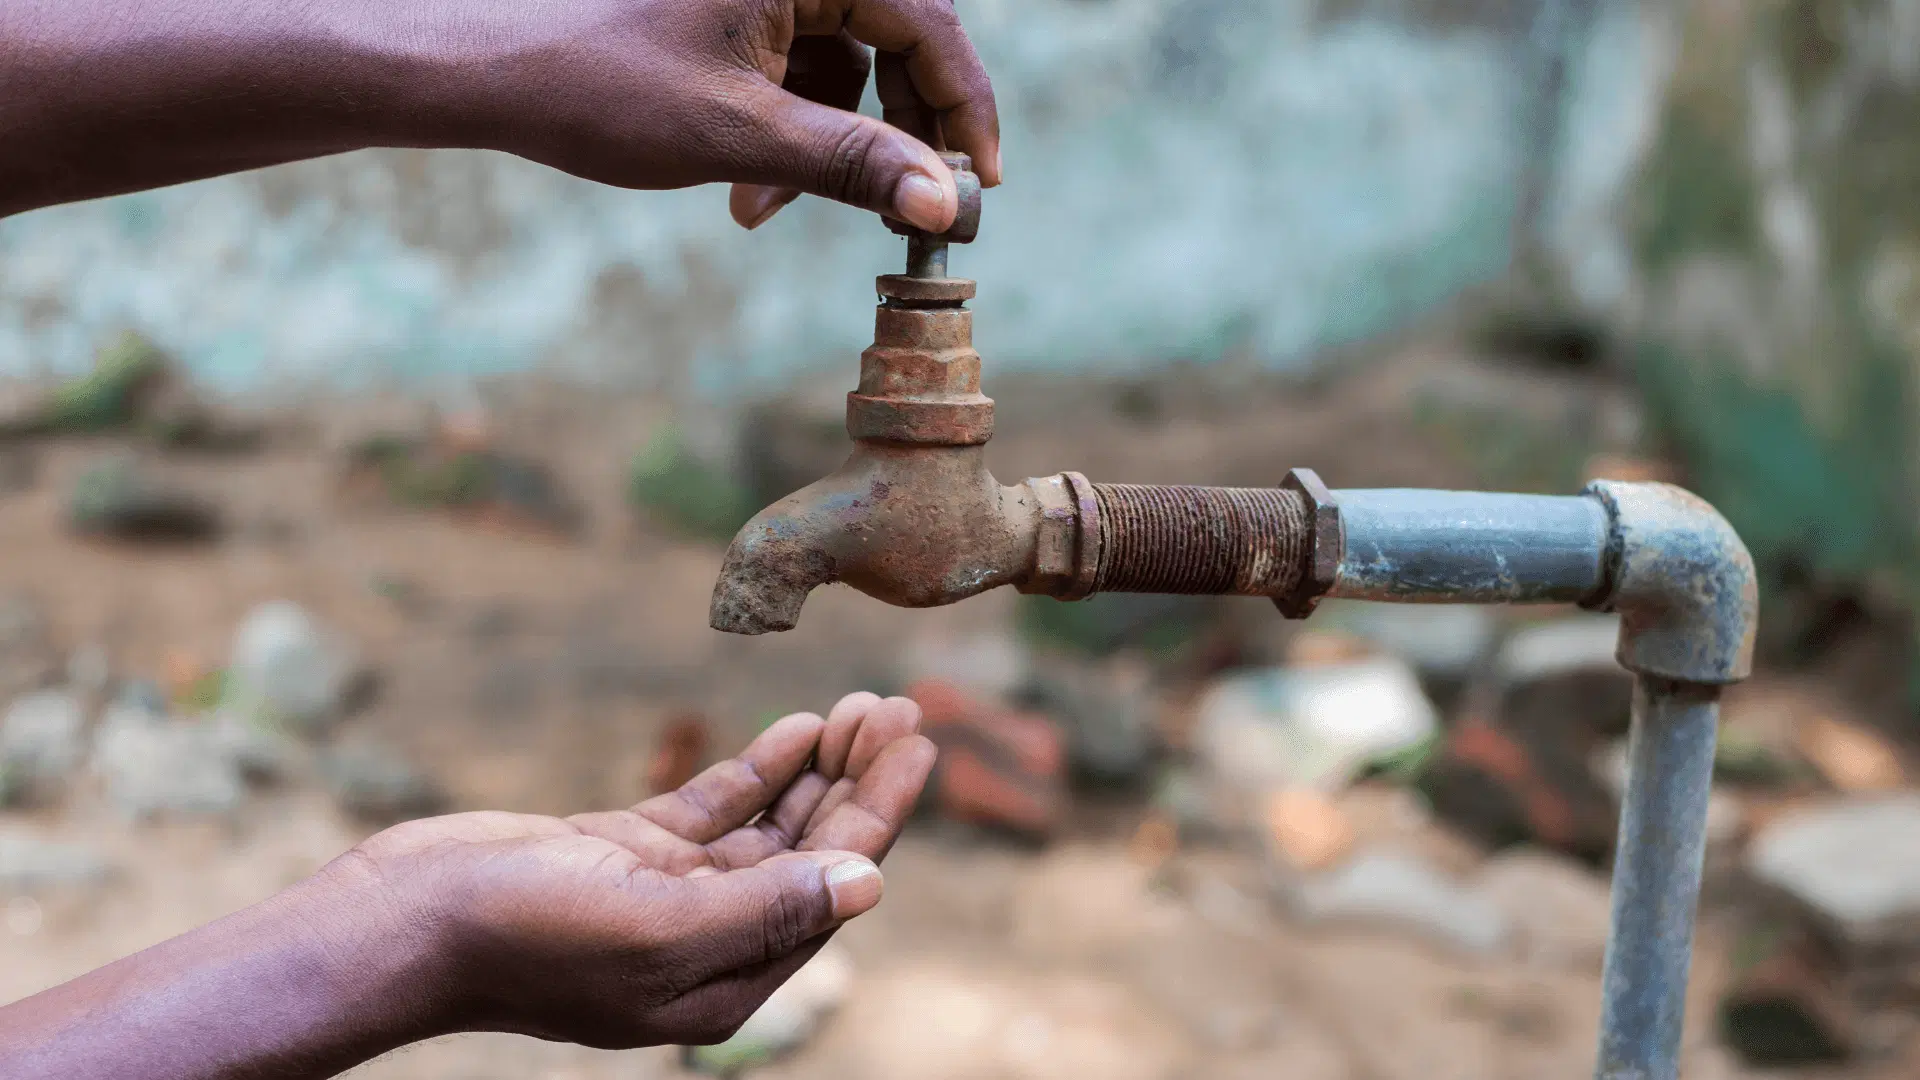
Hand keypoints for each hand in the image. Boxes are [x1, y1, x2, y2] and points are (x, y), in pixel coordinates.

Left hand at [3, 0, 999, 222]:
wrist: (486, 69)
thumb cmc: (599, 86)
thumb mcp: (741, 136)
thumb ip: (855, 165)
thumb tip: (948, 206)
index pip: (930, 24)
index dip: (963, 110)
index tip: (981, 184)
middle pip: (897, 38)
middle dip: (892, 134)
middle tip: (901, 209)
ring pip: (847, 61)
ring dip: (830, 144)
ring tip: (763, 209)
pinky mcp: (734, 8)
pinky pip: (800, 64)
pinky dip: (789, 127)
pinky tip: (743, 187)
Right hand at [323, 692, 932, 1047]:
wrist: (402, 921)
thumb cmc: (521, 939)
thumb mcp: (655, 929)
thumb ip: (765, 908)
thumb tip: (869, 884)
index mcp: (726, 979)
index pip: (830, 887)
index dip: (880, 814)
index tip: (918, 746)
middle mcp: (709, 941)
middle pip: (811, 852)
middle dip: (860, 782)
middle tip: (904, 709)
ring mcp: (668, 893)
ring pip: (770, 826)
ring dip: (819, 768)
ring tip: (865, 705)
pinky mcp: (629, 853)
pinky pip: (717, 808)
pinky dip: (760, 768)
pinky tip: (799, 729)